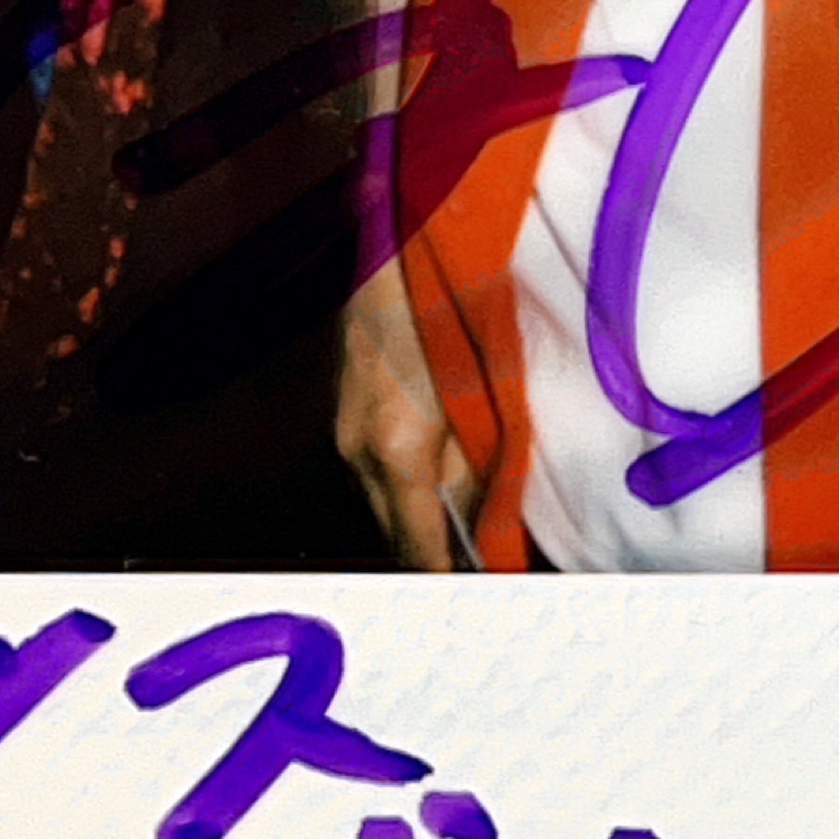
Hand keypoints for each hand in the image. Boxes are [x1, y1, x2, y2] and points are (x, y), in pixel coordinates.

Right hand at [336, 264, 479, 570]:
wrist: (401, 244)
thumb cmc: (452, 309)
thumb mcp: (484, 397)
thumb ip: (484, 468)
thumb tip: (493, 529)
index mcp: (397, 449)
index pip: (420, 550)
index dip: (451, 580)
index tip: (484, 595)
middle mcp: (359, 449)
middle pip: (394, 535)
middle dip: (434, 556)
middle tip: (483, 569)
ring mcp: (345, 429)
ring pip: (382, 503)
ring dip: (419, 519)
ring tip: (468, 526)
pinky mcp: (345, 410)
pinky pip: (374, 470)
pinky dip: (405, 485)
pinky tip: (438, 475)